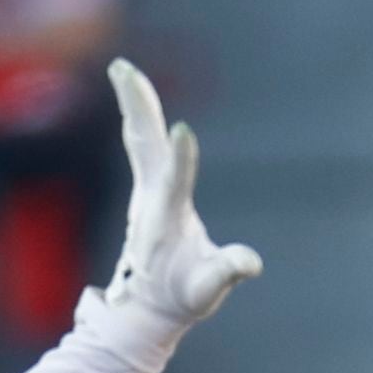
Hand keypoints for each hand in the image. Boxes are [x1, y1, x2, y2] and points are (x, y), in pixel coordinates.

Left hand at [103, 58, 261, 325]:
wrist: (149, 305)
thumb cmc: (183, 296)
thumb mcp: (205, 292)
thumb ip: (225, 273)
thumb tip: (250, 263)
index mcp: (167, 219)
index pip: (175, 182)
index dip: (180, 157)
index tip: (180, 129)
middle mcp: (152, 197)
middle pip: (143, 144)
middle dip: (137, 107)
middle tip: (122, 69)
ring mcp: (148, 190)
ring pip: (139, 138)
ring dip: (134, 103)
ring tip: (122, 68)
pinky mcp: (150, 187)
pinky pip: (142, 144)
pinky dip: (139, 117)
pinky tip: (135, 95)